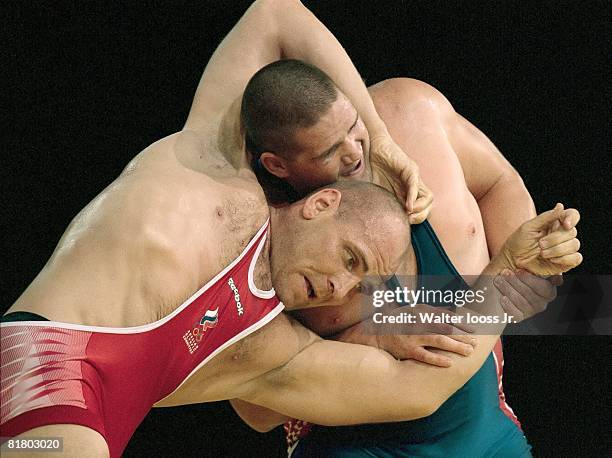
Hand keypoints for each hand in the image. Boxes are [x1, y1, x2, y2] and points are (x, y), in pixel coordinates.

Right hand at [337, 304, 475, 366]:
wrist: (374, 333)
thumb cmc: (395, 322)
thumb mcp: (411, 310)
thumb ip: (428, 311)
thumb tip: (447, 311)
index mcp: (420, 311)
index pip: (445, 315)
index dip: (461, 321)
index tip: (474, 327)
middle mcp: (418, 322)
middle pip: (446, 328)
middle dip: (463, 335)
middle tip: (475, 342)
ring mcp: (412, 336)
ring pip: (439, 341)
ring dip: (455, 346)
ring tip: (468, 352)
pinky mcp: (407, 350)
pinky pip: (425, 356)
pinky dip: (437, 360)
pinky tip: (449, 363)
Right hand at [369, 135, 433, 223]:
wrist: (372, 147)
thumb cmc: (372, 168)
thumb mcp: (375, 191)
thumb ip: (379, 202)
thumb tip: (373, 220)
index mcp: (407, 192)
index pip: (421, 209)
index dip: (414, 219)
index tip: (403, 224)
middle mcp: (414, 185)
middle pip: (429, 205)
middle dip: (420, 217)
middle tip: (407, 221)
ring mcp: (414, 177)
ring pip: (428, 197)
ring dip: (420, 209)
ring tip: (408, 214)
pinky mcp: (410, 169)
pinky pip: (414, 185)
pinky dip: (413, 198)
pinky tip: (407, 206)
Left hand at [494, 270, 562, 320]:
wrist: (504, 284)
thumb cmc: (517, 274)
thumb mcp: (529, 268)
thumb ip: (540, 268)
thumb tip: (556, 275)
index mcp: (548, 291)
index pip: (544, 288)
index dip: (530, 279)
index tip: (518, 270)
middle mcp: (541, 303)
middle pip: (530, 294)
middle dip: (515, 281)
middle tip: (505, 273)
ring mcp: (530, 311)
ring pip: (521, 302)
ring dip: (508, 290)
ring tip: (498, 280)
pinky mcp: (519, 317)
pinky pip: (515, 314)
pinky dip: (509, 306)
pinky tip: (503, 298)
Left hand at [500, 203, 581, 275]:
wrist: (513, 261)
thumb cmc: (519, 242)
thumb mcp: (529, 227)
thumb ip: (546, 217)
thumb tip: (560, 206)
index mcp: (554, 223)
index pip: (572, 215)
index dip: (572, 218)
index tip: (565, 224)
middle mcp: (562, 234)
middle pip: (572, 232)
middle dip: (555, 239)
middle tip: (540, 244)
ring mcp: (565, 248)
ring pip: (574, 245)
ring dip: (557, 250)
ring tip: (542, 253)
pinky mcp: (566, 261)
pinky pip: (576, 258)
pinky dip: (564, 259)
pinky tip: (552, 259)